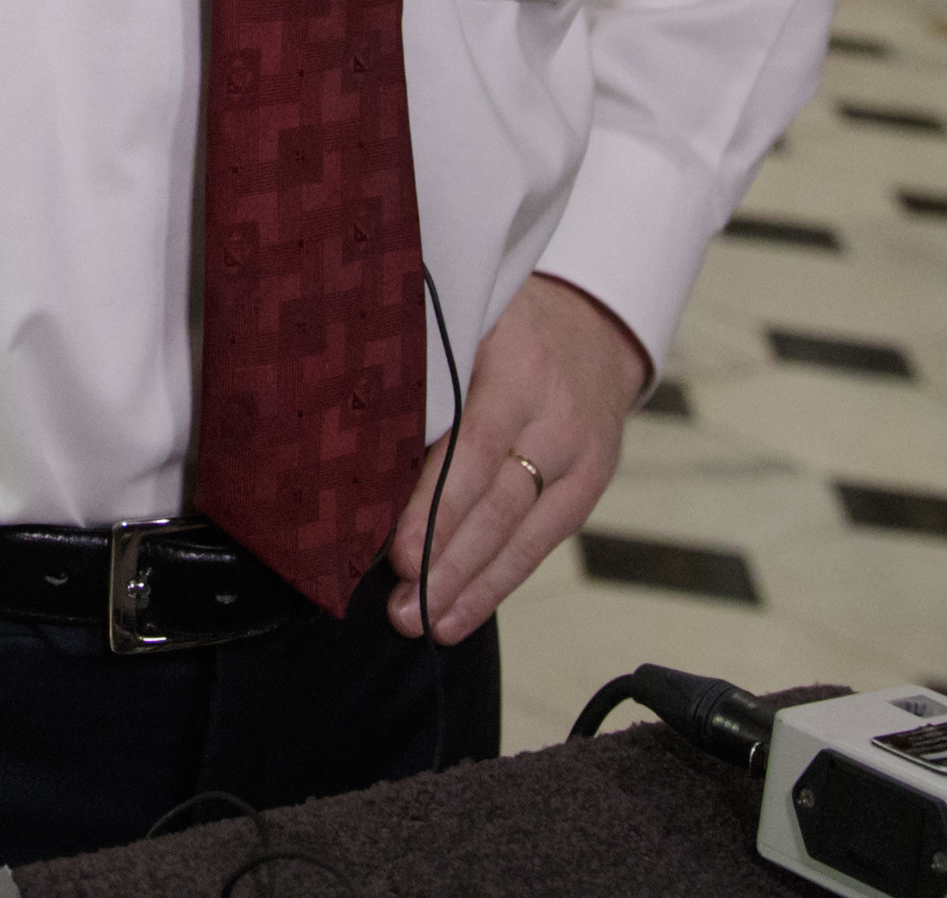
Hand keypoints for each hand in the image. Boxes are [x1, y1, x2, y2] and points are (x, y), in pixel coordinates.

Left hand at [384, 273, 652, 643]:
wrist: (594, 327)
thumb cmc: (503, 326)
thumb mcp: (467, 323)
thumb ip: (426, 376)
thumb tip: (352, 447)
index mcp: (518, 367)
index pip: (475, 448)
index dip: (436, 507)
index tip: (398, 556)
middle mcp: (556, 416)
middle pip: (499, 504)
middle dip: (447, 564)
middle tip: (401, 610)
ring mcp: (581, 457)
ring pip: (522, 534)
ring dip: (469, 588)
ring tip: (424, 624)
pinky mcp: (589, 488)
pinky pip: (540, 544)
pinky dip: (497, 584)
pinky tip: (460, 615)